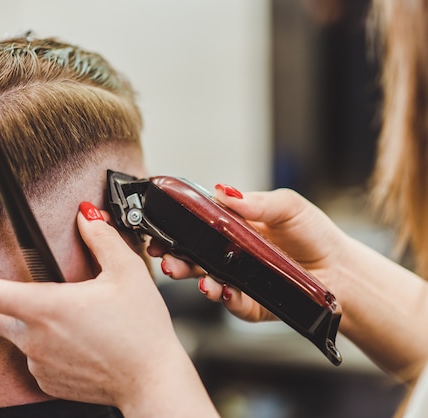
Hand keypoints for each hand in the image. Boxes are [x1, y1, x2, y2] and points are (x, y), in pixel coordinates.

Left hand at [0, 202, 218, 417]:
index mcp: (46, 308)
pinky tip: (74, 336)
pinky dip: (41, 339)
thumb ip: (101, 238)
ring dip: (20, 316)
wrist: (151, 382)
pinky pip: (34, 353)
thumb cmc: (142, 331)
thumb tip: (86, 216)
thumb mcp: (127, 274)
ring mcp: (37, 362)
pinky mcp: (46, 379)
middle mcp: (33, 337)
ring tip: (66, 312)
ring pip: (15, 331)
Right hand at [148, 185, 348, 322]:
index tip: (160, 227)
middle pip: (191, 255)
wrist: (341, 271)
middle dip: (173, 257)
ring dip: (192, 278)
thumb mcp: (288, 207)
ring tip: (191, 275)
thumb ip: (256, 201)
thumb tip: (224, 190)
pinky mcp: (249, 304)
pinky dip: (224, 298)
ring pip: (205, 280)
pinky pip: (231, 303)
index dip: (174, 227)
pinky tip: (222, 291)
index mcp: (231, 228)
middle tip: (163, 257)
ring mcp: (237, 280)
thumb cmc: (314, 235)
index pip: (195, 226)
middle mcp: (228, 255)